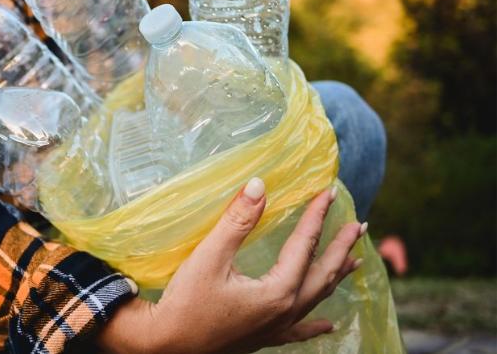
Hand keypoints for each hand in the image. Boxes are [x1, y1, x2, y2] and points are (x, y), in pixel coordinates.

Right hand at [96, 178, 365, 353]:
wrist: (165, 345)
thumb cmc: (185, 302)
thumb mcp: (210, 257)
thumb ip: (237, 221)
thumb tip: (259, 185)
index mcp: (277, 292)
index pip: (304, 246)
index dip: (316, 217)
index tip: (328, 193)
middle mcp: (284, 312)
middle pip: (322, 274)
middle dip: (340, 248)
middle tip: (358, 226)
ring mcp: (275, 328)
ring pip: (315, 299)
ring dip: (335, 277)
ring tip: (354, 261)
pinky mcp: (262, 338)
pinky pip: (299, 330)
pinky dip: (315, 325)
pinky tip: (328, 326)